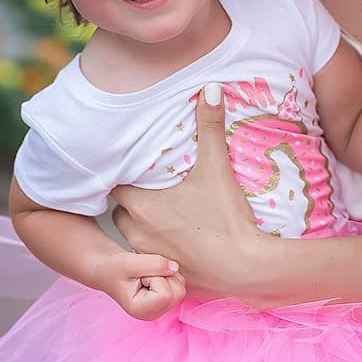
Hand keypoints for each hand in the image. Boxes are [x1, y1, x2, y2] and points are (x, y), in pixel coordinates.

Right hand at [91, 249, 185, 320]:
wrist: (107, 268)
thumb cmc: (114, 267)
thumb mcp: (129, 262)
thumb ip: (154, 264)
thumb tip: (175, 267)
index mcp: (141, 311)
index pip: (166, 294)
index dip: (156, 277)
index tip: (139, 276)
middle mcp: (153, 313)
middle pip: (178, 292)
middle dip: (163, 275)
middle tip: (144, 274)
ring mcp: (161, 307)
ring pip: (180, 286)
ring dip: (166, 273)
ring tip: (146, 274)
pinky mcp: (165, 298)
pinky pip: (179, 281)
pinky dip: (169, 273)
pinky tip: (152, 275)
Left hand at [111, 83, 263, 296]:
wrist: (246, 268)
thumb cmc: (226, 217)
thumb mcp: (216, 167)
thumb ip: (210, 126)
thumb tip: (211, 88)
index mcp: (141, 204)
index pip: (115, 184)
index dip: (122, 175)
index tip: (132, 167)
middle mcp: (136, 232)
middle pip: (120, 210)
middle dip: (131, 199)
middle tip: (149, 187)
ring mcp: (148, 256)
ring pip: (131, 236)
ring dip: (141, 225)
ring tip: (162, 212)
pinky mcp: (164, 274)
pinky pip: (148, 257)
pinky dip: (155, 247)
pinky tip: (177, 239)